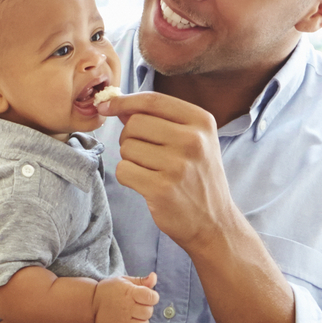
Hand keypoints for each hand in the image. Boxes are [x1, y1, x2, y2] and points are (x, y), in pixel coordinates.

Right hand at [92, 272, 158, 322]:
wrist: (91, 302)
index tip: (146, 297)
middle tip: (138, 308)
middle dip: (146, 310)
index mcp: (131, 293)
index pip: (152, 297)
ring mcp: (122, 322)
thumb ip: (141, 280)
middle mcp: (127, 308)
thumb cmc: (110, 290)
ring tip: (134, 319)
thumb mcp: (124, 280)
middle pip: (148, 313)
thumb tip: (154, 277)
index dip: (153, 297)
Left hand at [104, 93, 241, 251]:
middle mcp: (192, 140)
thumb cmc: (198, 177)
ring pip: (126, 148)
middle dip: (130, 137)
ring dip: (131, 159)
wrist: (214, 222)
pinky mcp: (161, 189)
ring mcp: (177, 165)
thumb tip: (117, 105)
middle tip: (146, 155)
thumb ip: (160, 119)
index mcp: (201, 121)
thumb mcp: (194, 140)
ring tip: (153, 171)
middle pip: (135, 123)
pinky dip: (128, 177)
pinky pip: (123, 170)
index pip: (152, 100)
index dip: (124, 101)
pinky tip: (146, 184)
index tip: (107, 106)